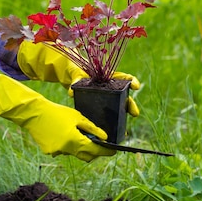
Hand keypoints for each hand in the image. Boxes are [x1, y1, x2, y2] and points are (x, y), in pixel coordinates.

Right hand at [0, 67, 114, 160]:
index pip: (95, 150)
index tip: (114, 151)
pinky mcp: (50, 151)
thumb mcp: (77, 117)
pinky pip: (64, 151)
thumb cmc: (57, 112)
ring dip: (81, 147)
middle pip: (86, 156)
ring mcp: (57, 152)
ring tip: (80, 134)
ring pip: (75, 153)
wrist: (34, 113)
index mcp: (74, 140)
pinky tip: (64, 133)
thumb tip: (105, 137)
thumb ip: (92, 129)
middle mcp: (66, 149)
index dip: (106, 151)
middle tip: (101, 144)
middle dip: (95, 151)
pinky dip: (68, 145)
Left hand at [17, 42, 139, 115]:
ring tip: (127, 125)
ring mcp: (104, 96)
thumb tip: (72, 89)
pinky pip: (106, 113)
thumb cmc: (73, 70)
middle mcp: (108, 86)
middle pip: (123, 95)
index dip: (130, 80)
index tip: (136, 86)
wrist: (66, 75)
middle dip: (130, 103)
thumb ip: (76, 78)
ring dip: (122, 114)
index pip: (121, 77)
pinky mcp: (97, 105)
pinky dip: (111, 121)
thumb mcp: (74, 72)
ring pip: (117, 105)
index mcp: (105, 76)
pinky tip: (114, 131)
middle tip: (134, 113)